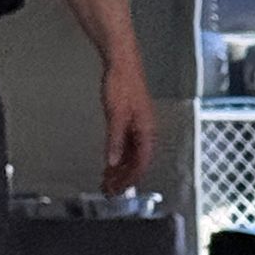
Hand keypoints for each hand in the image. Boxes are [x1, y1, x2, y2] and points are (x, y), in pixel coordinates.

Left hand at [101, 48, 155, 193]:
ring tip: (108, 181)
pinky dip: (119, 157)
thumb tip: (112, 161)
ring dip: (121, 169)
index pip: (141, 163)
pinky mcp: (130, 122)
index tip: (118, 189)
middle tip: (110, 190)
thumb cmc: (122, 84)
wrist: (122, 64)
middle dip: (124, 178)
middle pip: (137, 162)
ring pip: (132, 156)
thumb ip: (115, 140)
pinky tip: (110, 163)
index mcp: (147, 131)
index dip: (130, 178)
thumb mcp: (116, 114)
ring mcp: (138, 127)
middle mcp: (145, 132)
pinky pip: (127, 146)